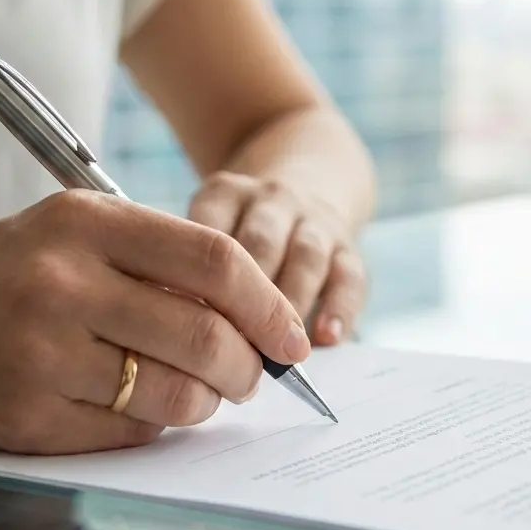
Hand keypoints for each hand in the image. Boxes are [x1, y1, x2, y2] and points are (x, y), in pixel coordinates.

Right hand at [0, 191, 310, 452]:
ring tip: (197, 393)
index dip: (269, 303)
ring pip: (175, 395)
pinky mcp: (26, 418)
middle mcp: (63, 282)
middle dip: (247, 367)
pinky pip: (129, 434)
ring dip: (204, 402)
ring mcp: (41, 354)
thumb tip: (250, 316)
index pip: (213, 260)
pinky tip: (137, 408)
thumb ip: (154, 260)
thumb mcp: (66, 234)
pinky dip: (152, 426)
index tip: (291, 335)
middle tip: (252, 375)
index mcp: (83, 221)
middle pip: (205, 336)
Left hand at [189, 172, 365, 345]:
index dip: (200, 277)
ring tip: (278, 350)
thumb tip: (182, 326)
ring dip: (291, 303)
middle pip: (260, 243)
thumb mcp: (207, 225)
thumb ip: (193, 267)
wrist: (308, 180)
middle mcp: (272, 201)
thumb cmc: (237, 227)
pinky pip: (349, 277)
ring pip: (306, 257)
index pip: (210, 229)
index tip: (189, 319)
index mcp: (226, 194)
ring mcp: (314, 222)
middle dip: (247, 294)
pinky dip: (339, 309)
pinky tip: (326, 339)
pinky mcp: (348, 249)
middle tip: (230, 344)